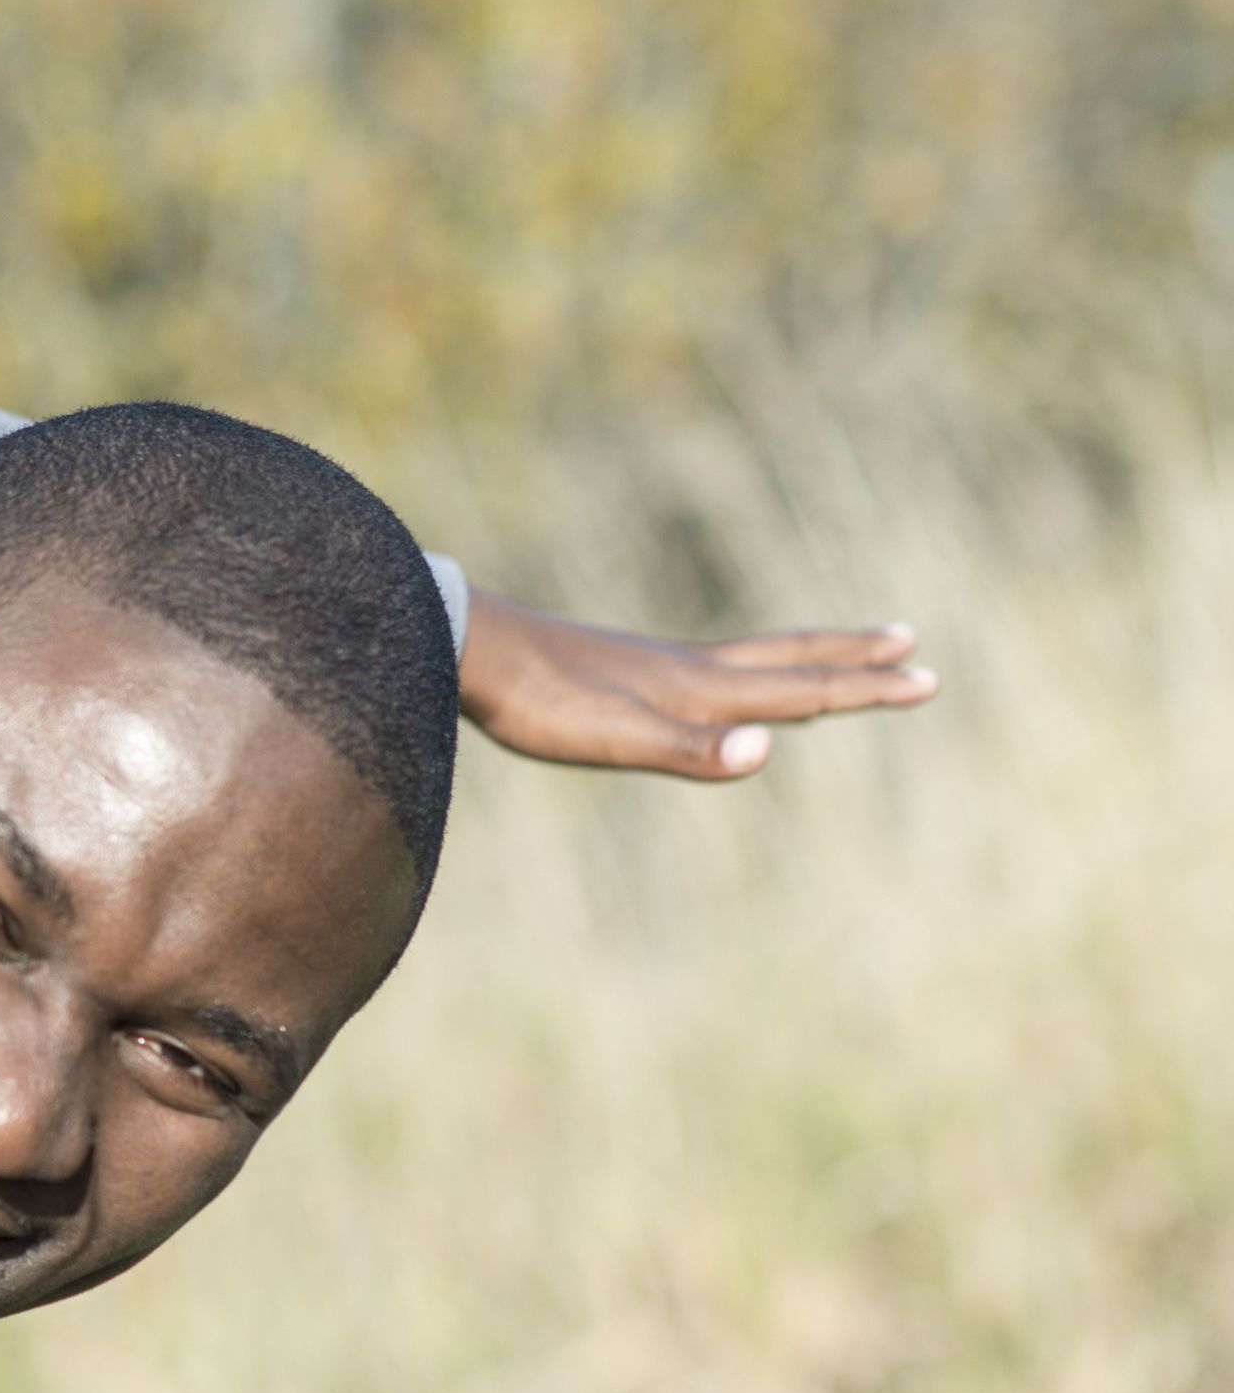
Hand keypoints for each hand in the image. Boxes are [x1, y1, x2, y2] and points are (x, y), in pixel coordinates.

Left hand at [459, 588, 937, 776]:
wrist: (464, 646)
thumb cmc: (535, 701)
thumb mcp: (613, 738)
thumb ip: (689, 751)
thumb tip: (767, 751)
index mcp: (698, 691)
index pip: (801, 688)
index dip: (865, 688)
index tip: (929, 678)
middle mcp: (685, 669)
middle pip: (787, 658)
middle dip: (851, 656)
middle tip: (908, 640)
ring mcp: (650, 665)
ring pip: (748, 657)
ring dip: (802, 653)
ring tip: (833, 649)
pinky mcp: (617, 668)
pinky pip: (703, 666)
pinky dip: (738, 668)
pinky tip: (716, 678)